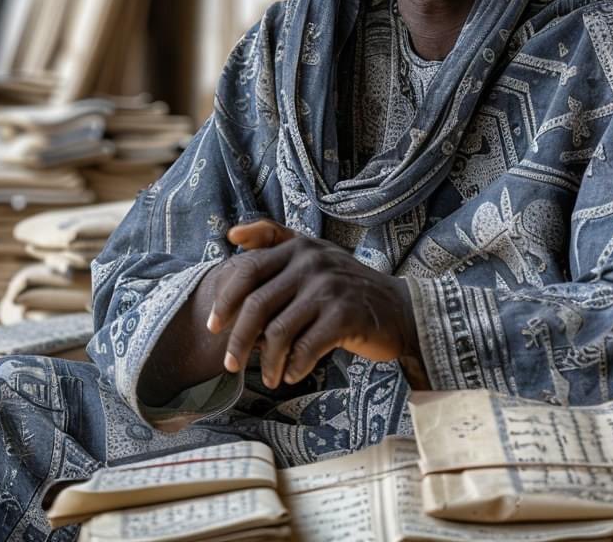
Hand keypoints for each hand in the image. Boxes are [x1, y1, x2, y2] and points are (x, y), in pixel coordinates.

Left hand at [207, 219, 420, 388]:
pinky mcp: (344, 315)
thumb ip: (275, 240)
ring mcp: (329, 288)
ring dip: (268, 362)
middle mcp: (311, 262)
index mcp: (298, 246)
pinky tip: (293, 374)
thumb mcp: (313, 254)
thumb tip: (232, 234)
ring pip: (278, 332)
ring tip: (271, 377)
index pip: (248, 271)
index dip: (225, 300)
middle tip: (231, 365)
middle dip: (238, 340)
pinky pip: (305, 348)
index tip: (212, 326)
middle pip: (257, 305)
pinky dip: (294, 367)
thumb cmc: (346, 287)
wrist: (399, 309)